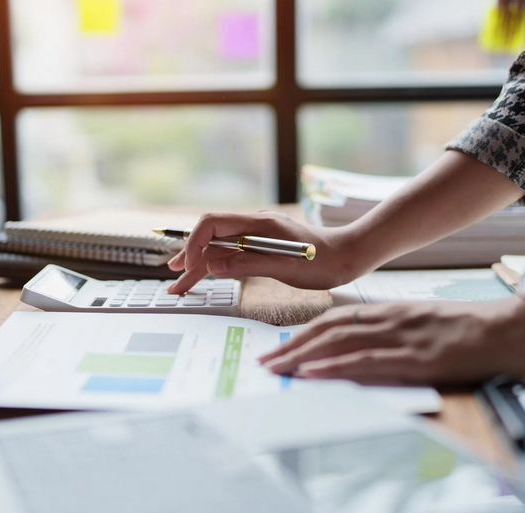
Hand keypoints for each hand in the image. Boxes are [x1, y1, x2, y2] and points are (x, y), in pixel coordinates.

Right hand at [167, 211, 355, 293]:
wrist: (350, 256)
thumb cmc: (324, 262)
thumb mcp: (286, 266)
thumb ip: (247, 264)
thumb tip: (212, 264)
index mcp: (259, 222)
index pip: (212, 224)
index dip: (194, 244)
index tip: (187, 267)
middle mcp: (254, 223)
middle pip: (211, 235)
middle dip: (190, 255)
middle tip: (173, 279)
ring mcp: (258, 233)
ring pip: (219, 244)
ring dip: (199, 260)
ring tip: (179, 277)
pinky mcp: (263, 244)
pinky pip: (232, 250)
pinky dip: (216, 262)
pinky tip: (206, 270)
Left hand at [258, 297, 524, 385]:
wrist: (517, 326)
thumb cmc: (475, 329)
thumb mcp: (426, 323)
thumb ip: (394, 332)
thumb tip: (362, 348)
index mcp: (390, 311)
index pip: (335, 320)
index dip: (304, 334)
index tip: (280, 347)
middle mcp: (389, 319)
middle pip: (328, 329)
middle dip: (292, 346)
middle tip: (264, 362)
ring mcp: (402, 337)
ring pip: (341, 342)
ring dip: (303, 356)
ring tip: (276, 369)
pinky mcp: (418, 357)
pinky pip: (369, 360)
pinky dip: (337, 366)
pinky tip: (314, 373)